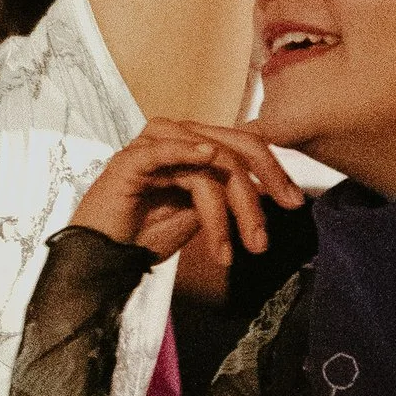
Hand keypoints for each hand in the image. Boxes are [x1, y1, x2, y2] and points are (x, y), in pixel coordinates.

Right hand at [71, 120, 305, 269]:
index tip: (294, 202)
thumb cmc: (145, 235)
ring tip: (228, 251)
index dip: (274, 169)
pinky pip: (163, 150)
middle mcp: (175, 137)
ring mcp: (151, 145)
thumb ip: (227, 195)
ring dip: (226, 209)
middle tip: (261, 240)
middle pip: (234, 150)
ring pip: (209, 161)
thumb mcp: (199, 214)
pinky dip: (187, 150)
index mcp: (193, 145)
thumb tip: (269, 189)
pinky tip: (207, 158)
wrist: (101, 258)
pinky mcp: (130, 161)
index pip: (244, 144)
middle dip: (257, 194)